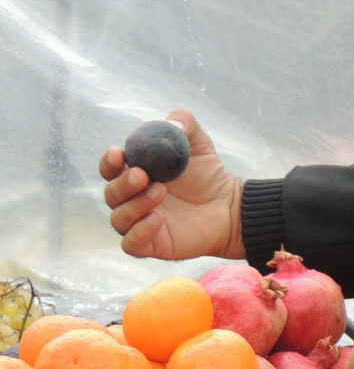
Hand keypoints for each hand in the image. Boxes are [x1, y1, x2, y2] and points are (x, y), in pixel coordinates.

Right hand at [100, 109, 246, 261]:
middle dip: (123, 183)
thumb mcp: (198, 142)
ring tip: (160, 191)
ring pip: (119, 218)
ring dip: (135, 205)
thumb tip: (171, 123)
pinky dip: (139, 232)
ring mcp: (139, 223)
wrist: (230, 205)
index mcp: (136, 173)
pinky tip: (157, 218)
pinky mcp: (151, 244)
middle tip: (142, 175)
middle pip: (111, 194)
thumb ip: (184, 125)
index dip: (109, 162)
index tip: (118, 154)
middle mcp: (132, 199)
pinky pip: (131, 244)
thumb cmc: (208, 174)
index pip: (111, 169)